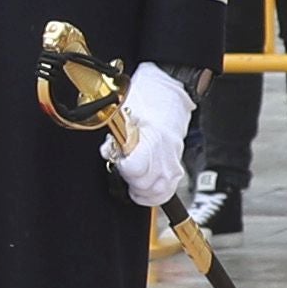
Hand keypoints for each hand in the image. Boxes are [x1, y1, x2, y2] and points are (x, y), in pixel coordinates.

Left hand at [112, 62, 193, 210]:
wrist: (168, 93)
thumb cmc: (146, 99)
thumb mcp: (124, 112)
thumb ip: (114, 137)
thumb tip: (108, 154)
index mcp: (154, 139)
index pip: (135, 169)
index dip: (122, 167)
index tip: (119, 158)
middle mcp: (167, 156)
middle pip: (143, 185)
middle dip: (128, 178)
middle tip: (123, 165)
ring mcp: (173, 164)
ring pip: (156, 194)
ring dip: (140, 191)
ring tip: (131, 178)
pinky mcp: (177, 168)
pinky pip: (166, 191)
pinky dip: (153, 194)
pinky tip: (143, 187)